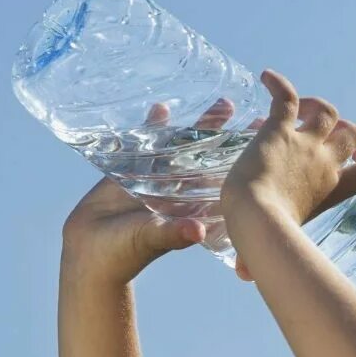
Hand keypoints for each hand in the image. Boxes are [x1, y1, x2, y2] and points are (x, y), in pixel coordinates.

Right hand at [60, 100, 254, 285]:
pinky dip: (154, 126)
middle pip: (211, 158)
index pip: (226, 181)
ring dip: (201, 127)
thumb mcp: (151, 239)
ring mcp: (159, 181)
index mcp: (194, 208)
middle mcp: (183, 193)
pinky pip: (148, 144)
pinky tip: (162, 106)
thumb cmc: (124, 253)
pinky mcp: (133, 172)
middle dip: (229, 137)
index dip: (244, 164)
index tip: (265, 143)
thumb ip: (173, 234)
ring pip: (185, 147)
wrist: (90, 252)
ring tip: (224, 103)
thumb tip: (198, 232)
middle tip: (252, 114)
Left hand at [218, 69, 355, 266]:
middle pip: (351, 132)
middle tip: (317, 129)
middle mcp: (326, 164)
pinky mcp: (279, 132)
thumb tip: (246, 278)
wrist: (257, 221)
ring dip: (315, 104)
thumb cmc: (265, 241)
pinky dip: (277, 84)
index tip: (353, 156)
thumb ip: (259, 262)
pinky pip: (287, 96)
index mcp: (331, 191)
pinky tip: (264, 77)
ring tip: (298, 105)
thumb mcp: (273, 248)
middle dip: (340, 127)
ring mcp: (305, 145)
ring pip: (325, 110)